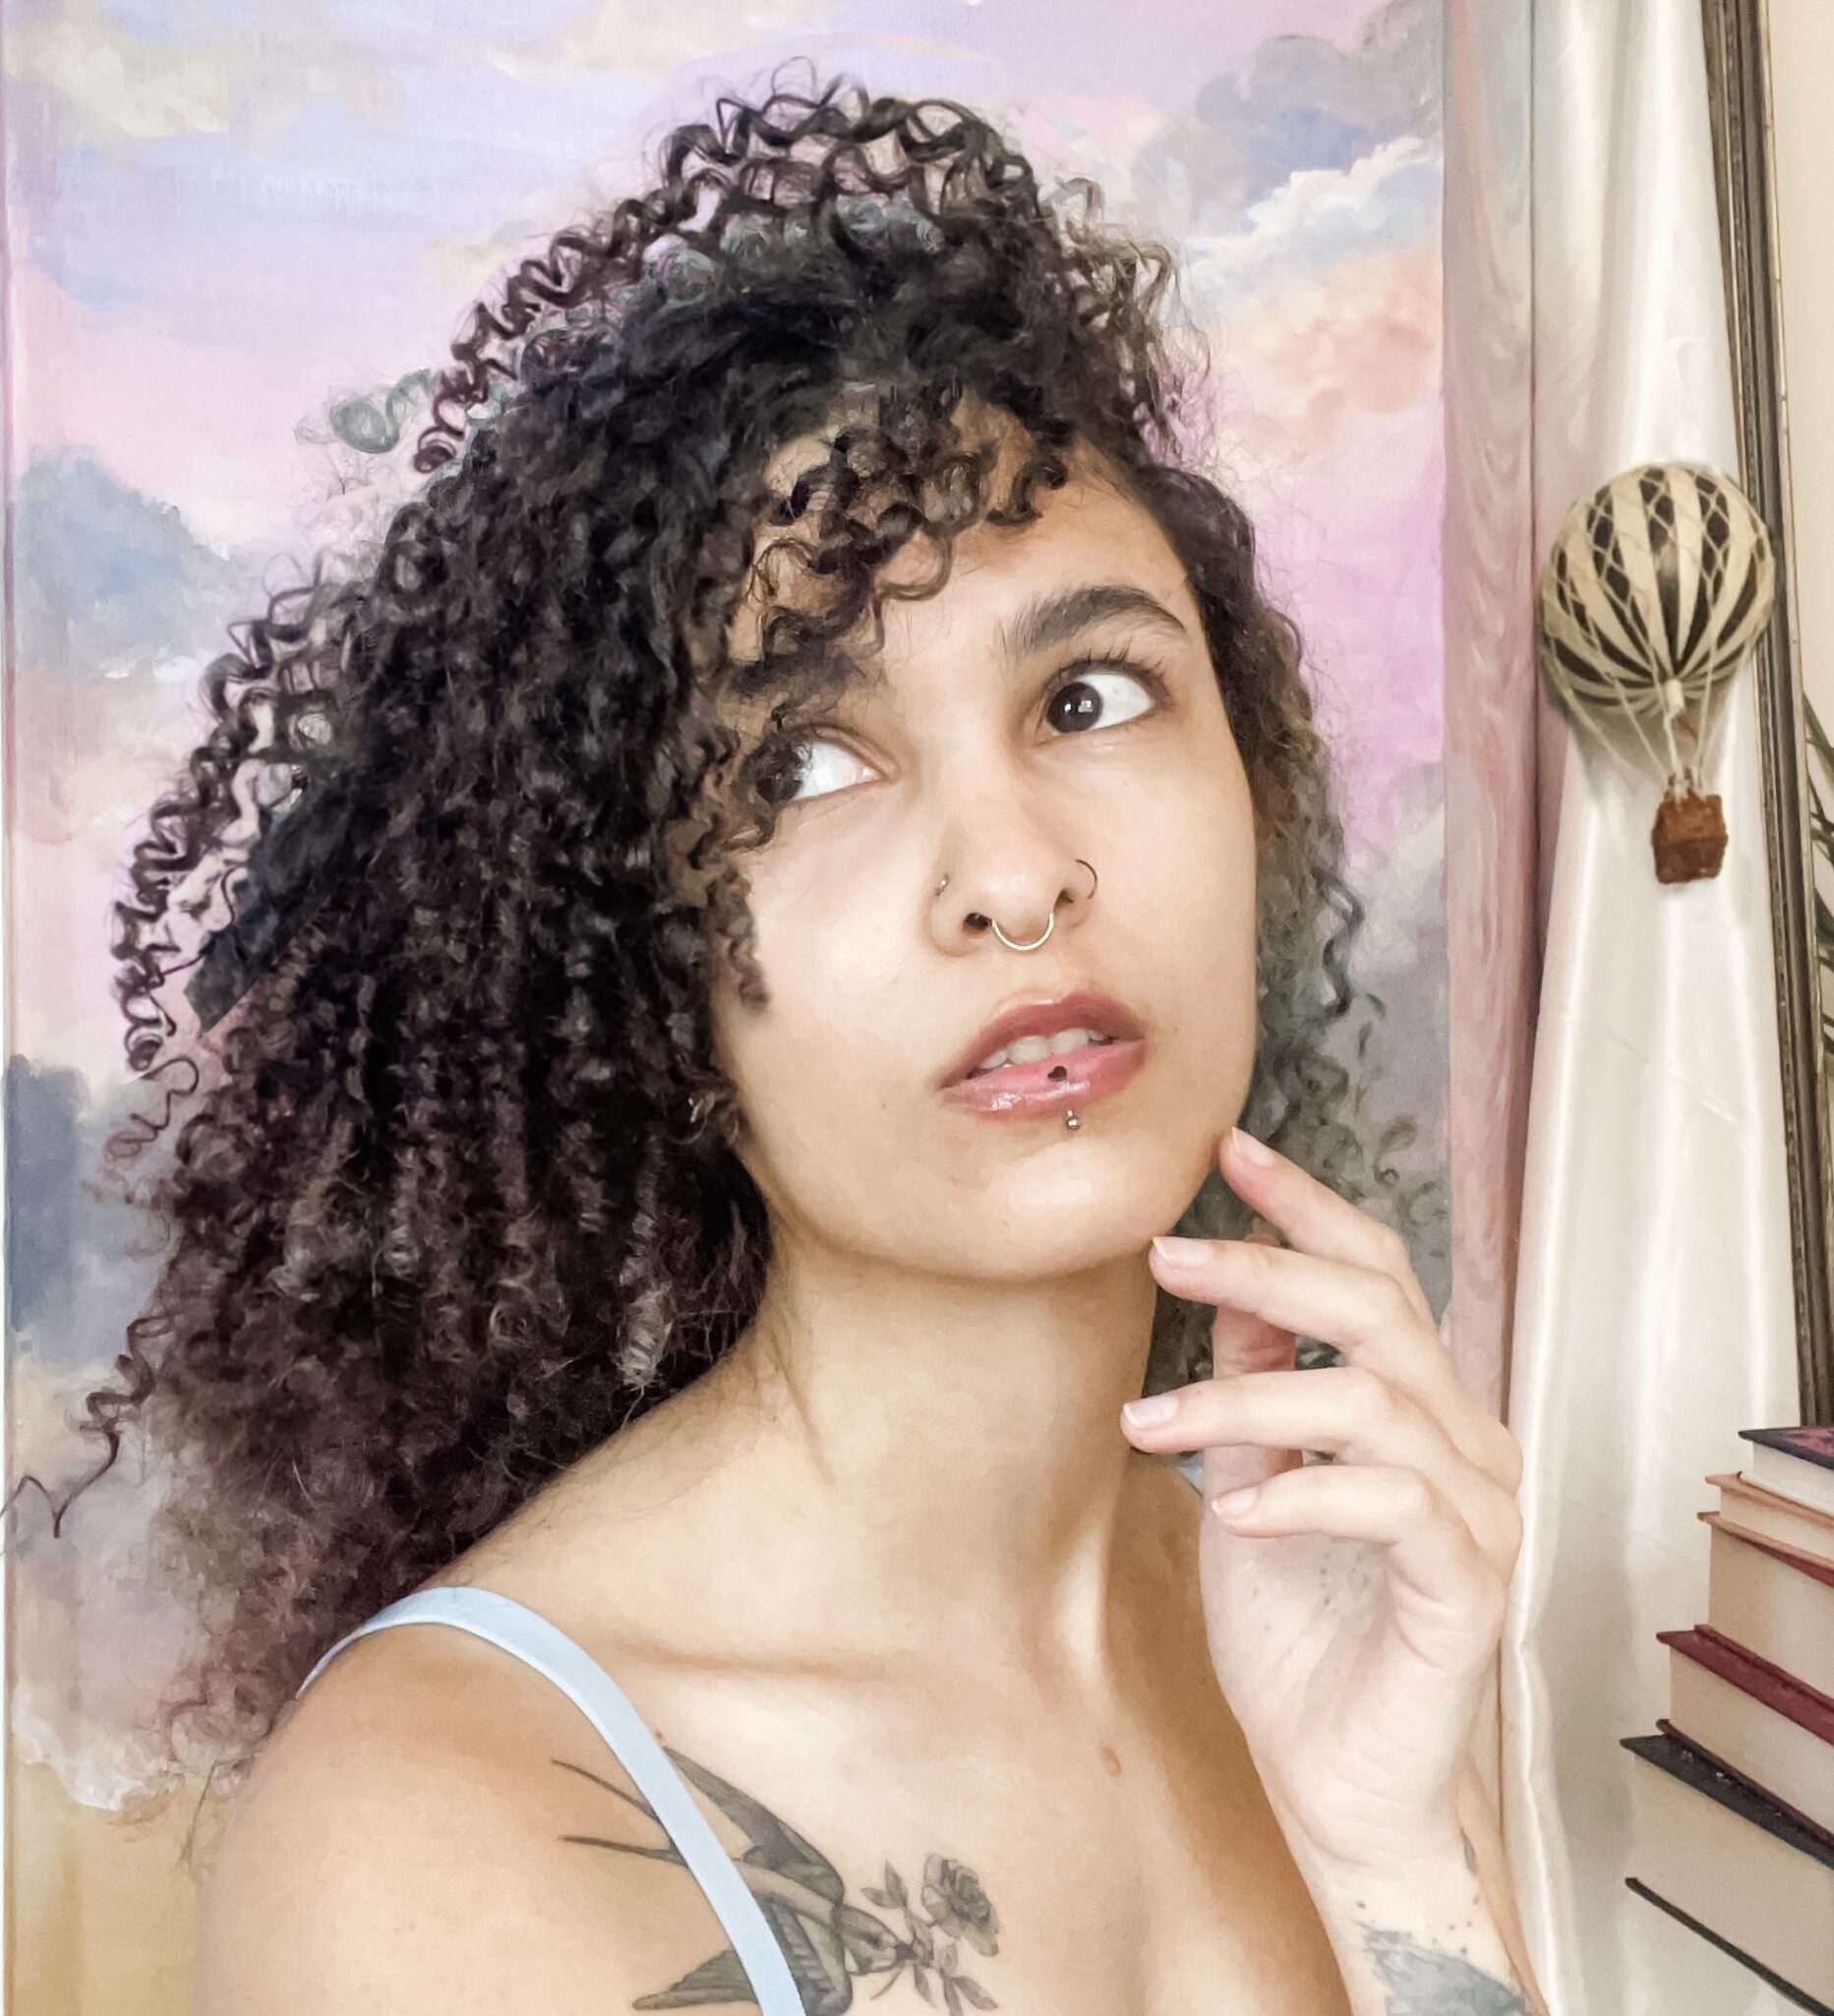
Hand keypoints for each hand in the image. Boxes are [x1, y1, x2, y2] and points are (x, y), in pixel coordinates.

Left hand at [1121, 1127, 1524, 1880]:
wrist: (1333, 1779)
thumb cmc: (1294, 1634)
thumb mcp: (1249, 1482)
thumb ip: (1251, 1388)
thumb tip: (1220, 1281)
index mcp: (1418, 1406)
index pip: (1376, 1275)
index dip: (1308, 1208)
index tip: (1228, 1150)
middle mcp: (1464, 1441)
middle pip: (1382, 1313)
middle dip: (1270, 1268)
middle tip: (1167, 1255)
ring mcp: (1477, 1512)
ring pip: (1371, 1403)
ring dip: (1244, 1403)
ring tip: (1147, 1426)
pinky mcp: (1468, 1585)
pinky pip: (1392, 1505)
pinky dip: (1303, 1494)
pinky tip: (1233, 1511)